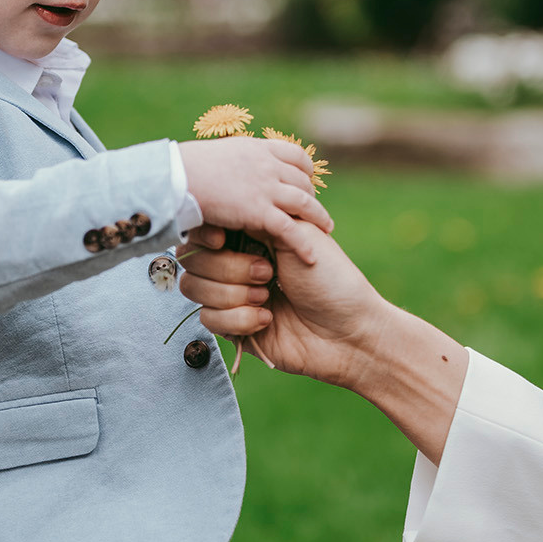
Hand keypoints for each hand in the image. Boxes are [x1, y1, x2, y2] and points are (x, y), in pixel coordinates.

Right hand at [177, 136, 333, 266]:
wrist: (174, 175)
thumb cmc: (183, 169)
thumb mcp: (213, 155)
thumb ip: (229, 162)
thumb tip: (225, 168)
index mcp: (256, 148)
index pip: (294, 154)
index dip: (304, 169)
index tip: (307, 180)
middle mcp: (267, 165)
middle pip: (302, 180)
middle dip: (311, 195)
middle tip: (315, 211)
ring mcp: (265, 187)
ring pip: (304, 202)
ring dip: (318, 216)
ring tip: (327, 229)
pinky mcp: (259, 211)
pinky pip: (290, 229)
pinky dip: (304, 243)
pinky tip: (312, 256)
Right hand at [180, 220, 468, 459]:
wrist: (350, 332)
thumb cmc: (332, 279)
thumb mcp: (298, 234)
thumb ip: (257, 216)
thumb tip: (219, 209)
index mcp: (252, 235)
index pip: (205, 228)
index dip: (205, 234)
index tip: (223, 239)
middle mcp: (236, 262)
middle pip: (193, 259)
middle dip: (229, 267)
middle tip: (268, 272)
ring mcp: (231, 296)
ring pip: (194, 288)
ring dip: (233, 293)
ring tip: (268, 296)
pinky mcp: (232, 327)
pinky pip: (207, 319)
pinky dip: (238, 319)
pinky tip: (268, 320)